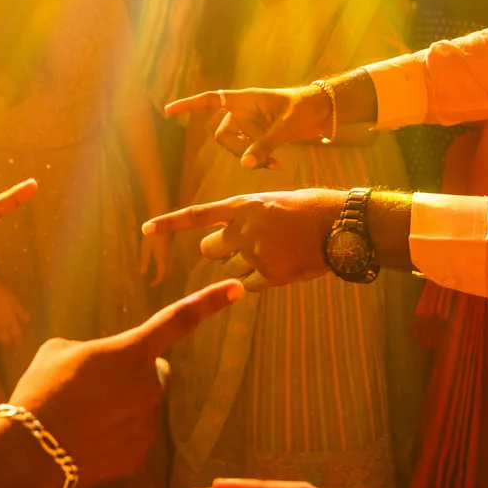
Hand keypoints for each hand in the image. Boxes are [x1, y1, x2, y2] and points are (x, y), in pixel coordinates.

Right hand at [0, 277, 30, 346]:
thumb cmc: (3, 294)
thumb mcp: (15, 302)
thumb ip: (21, 313)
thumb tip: (27, 322)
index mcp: (10, 322)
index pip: (16, 336)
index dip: (18, 341)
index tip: (19, 343)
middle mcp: (0, 328)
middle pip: (5, 341)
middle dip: (8, 342)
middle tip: (9, 342)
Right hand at [7, 280, 243, 487]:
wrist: (28, 453)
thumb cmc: (41, 392)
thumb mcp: (58, 352)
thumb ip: (90, 350)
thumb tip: (98, 365)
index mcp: (132, 351)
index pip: (178, 320)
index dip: (209, 301)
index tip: (237, 289)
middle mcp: (149, 386)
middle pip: (148, 372)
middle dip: (127, 376)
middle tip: (88, 388)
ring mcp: (148, 424)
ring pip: (139, 407)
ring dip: (118, 407)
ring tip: (79, 417)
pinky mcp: (139, 455)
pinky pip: (132, 437)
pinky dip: (113, 437)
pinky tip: (85, 441)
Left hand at [139, 232, 170, 287]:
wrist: (165, 223)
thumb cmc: (153, 235)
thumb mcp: (145, 248)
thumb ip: (144, 261)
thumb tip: (142, 273)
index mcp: (162, 260)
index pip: (161, 275)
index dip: (157, 282)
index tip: (150, 285)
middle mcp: (167, 259)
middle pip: (166, 274)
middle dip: (160, 280)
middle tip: (152, 284)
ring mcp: (169, 255)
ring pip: (168, 269)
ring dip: (162, 274)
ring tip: (154, 278)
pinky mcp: (169, 251)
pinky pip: (168, 263)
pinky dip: (163, 268)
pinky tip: (158, 267)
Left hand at [142, 189, 340, 289]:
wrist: (342, 224)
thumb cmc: (311, 209)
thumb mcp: (274, 202)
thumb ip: (250, 217)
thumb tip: (236, 235)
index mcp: (243, 206)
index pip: (196, 215)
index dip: (169, 224)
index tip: (146, 229)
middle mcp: (244, 229)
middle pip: (209, 249)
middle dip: (220, 250)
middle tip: (242, 246)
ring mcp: (256, 254)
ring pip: (231, 269)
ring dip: (243, 266)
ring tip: (276, 251)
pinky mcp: (271, 275)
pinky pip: (250, 285)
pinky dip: (261, 281)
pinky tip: (284, 266)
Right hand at [166, 85, 329, 168]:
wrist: (323, 111)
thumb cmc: (304, 108)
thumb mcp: (284, 127)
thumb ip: (263, 145)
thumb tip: (244, 165)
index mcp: (244, 100)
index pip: (211, 100)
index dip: (189, 105)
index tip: (169, 111)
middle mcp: (242, 111)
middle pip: (221, 134)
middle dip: (236, 150)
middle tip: (257, 160)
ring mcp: (250, 124)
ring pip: (235, 146)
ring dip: (249, 157)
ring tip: (273, 164)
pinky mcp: (259, 135)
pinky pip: (248, 151)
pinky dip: (259, 160)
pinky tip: (277, 165)